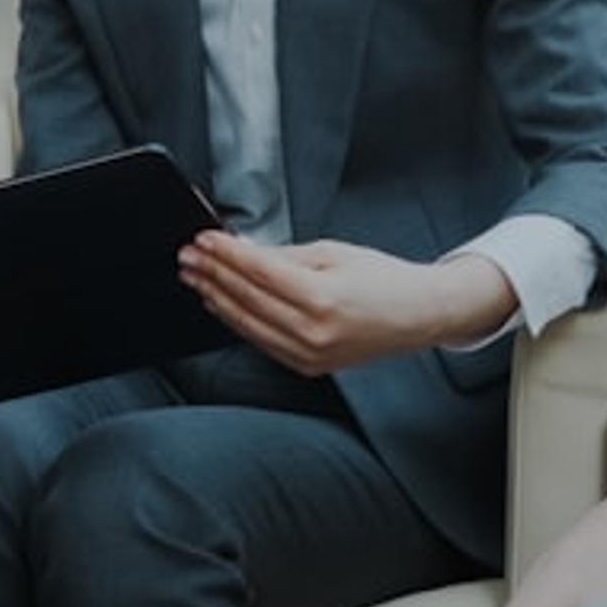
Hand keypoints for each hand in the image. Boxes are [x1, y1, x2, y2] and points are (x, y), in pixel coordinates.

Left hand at [178, 233, 512, 373]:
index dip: (225, 253)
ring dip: (216, 298)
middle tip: (188, 256)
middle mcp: (313, 331)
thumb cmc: (383, 280)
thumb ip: (283, 255)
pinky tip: (221, 303)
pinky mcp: (309, 366)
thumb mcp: (333, 253)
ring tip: (195, 277)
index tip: (203, 240)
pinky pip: (262, 342)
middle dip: (212, 274)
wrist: (419, 315)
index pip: (257, 271)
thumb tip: (241, 250)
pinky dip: (238, 321)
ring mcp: (310, 354)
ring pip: (247, 324)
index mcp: (321, 297)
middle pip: (246, 298)